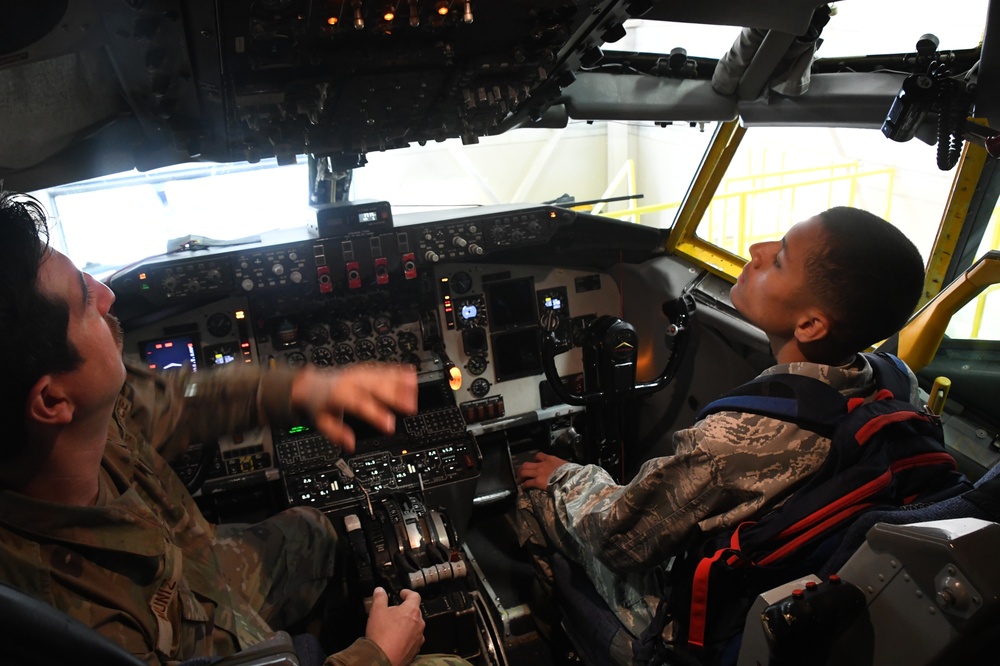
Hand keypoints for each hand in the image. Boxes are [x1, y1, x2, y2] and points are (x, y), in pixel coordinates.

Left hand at [290, 364, 417, 452]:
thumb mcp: (320, 422)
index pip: (360, 405)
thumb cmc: (316, 403)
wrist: (308, 383)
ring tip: (415, 387)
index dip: (376, 415)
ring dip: (400, 381)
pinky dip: (397, 370)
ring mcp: (359, 374)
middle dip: (395, 396)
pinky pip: (382, 368)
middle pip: (376, 387)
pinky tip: (410, 373)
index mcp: (339, 395)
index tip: (389, 425)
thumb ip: (336, 433)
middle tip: (411, 406)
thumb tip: (349, 445)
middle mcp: (351, 382)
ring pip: (382, 376)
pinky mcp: (364, 370)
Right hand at [365, 587, 424, 665]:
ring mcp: (419, 637)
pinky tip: (395, 640)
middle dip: (404, 611)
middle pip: (414, 612)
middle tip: (393, 613)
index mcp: (411, 611)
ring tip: (392, 628)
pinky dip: (406, 638)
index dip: (408, 593)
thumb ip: (379, 598)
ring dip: (406, 625)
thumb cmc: (381, 635)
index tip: (402, 594)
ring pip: (414, 626)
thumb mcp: (376, 611)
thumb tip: (380, 590)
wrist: (383, 659)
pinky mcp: (416, 649)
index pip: (415, 596)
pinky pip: (413, 640)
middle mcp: (419, 623)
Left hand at [516, 451, 568, 489]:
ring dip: (520, 476)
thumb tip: (560, 467)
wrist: (569, 478)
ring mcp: (538, 473)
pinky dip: (524, 485)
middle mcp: (541, 465)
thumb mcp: (564, 464)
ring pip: (524, 472)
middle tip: (520, 473)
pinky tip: (523, 487)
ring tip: (519, 480)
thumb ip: (558, 464)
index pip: (538, 455)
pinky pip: (527, 483)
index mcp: (549, 459)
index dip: (534, 459)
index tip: (534, 463)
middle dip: (521, 468)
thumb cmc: (570, 472)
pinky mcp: (537, 482)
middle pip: (526, 464)